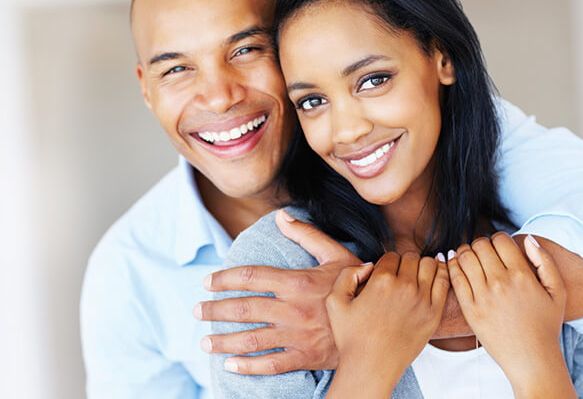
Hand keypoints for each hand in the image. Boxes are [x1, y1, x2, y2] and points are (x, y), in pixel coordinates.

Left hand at [196, 210, 359, 373]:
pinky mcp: (306, 357)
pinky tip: (230, 365)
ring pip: (252, 338)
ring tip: (205, 342)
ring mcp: (298, 335)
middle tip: (197, 311)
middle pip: (244, 309)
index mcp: (297, 282)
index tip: (208, 282)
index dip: (225, 279)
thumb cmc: (360, 287)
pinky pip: (271, 364)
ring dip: (224, 340)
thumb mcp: (337, 255)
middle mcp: (293, 309)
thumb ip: (307, 235)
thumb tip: (282, 216)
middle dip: (215, 310)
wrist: (384, 323)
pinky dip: (248, 366)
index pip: (251, 277)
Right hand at [326, 252, 448, 395]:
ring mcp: (423, 300)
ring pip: (431, 264)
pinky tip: (431, 280)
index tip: (383, 275)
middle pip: (412, 257)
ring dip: (422, 267)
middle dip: (404, 263)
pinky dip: (440, 275)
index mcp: (381, 281)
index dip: (386, 263)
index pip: (391, 255)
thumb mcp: (335, 301)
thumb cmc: (352, 337)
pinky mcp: (434, 313)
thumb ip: (347, 274)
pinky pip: (444, 282)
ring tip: (414, 279)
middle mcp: (404, 287)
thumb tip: (369, 265)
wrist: (371, 366)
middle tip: (398, 278)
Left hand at [447, 233, 574, 397]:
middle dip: (481, 244)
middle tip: (483, 253)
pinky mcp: (469, 309)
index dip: (498, 238)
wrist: (531, 358)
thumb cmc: (546, 325)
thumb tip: (528, 238)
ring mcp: (483, 296)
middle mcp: (500, 283)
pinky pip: (455, 277)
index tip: (499, 247)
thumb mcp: (557, 291)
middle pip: (479, 245)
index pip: (500, 239)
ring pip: (463, 257)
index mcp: (522, 276)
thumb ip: (545, 261)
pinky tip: (459, 267)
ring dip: (465, 253)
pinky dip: (453, 267)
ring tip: (471, 259)